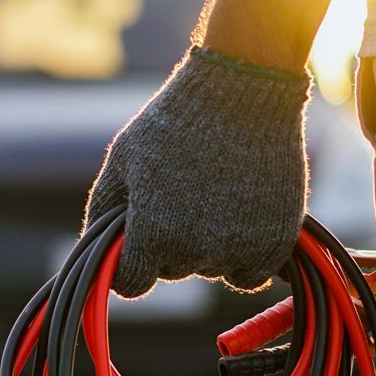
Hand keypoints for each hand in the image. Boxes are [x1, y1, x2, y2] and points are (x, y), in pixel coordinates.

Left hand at [82, 46, 310, 297]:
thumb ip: (103, 210)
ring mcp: (239, 248)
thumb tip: (99, 251)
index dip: (128, 264)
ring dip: (206, 246)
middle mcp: (196, 251)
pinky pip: (249, 276)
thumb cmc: (175, 121)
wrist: (243, 91)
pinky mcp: (276, 242)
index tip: (135, 242)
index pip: (131, 283)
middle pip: (171, 271)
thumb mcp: (122, 160)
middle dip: (167, 244)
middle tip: (180, 196)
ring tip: (212, 192)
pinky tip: (238, 223)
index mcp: (153, 234)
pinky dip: (243, 258)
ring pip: (210, 270)